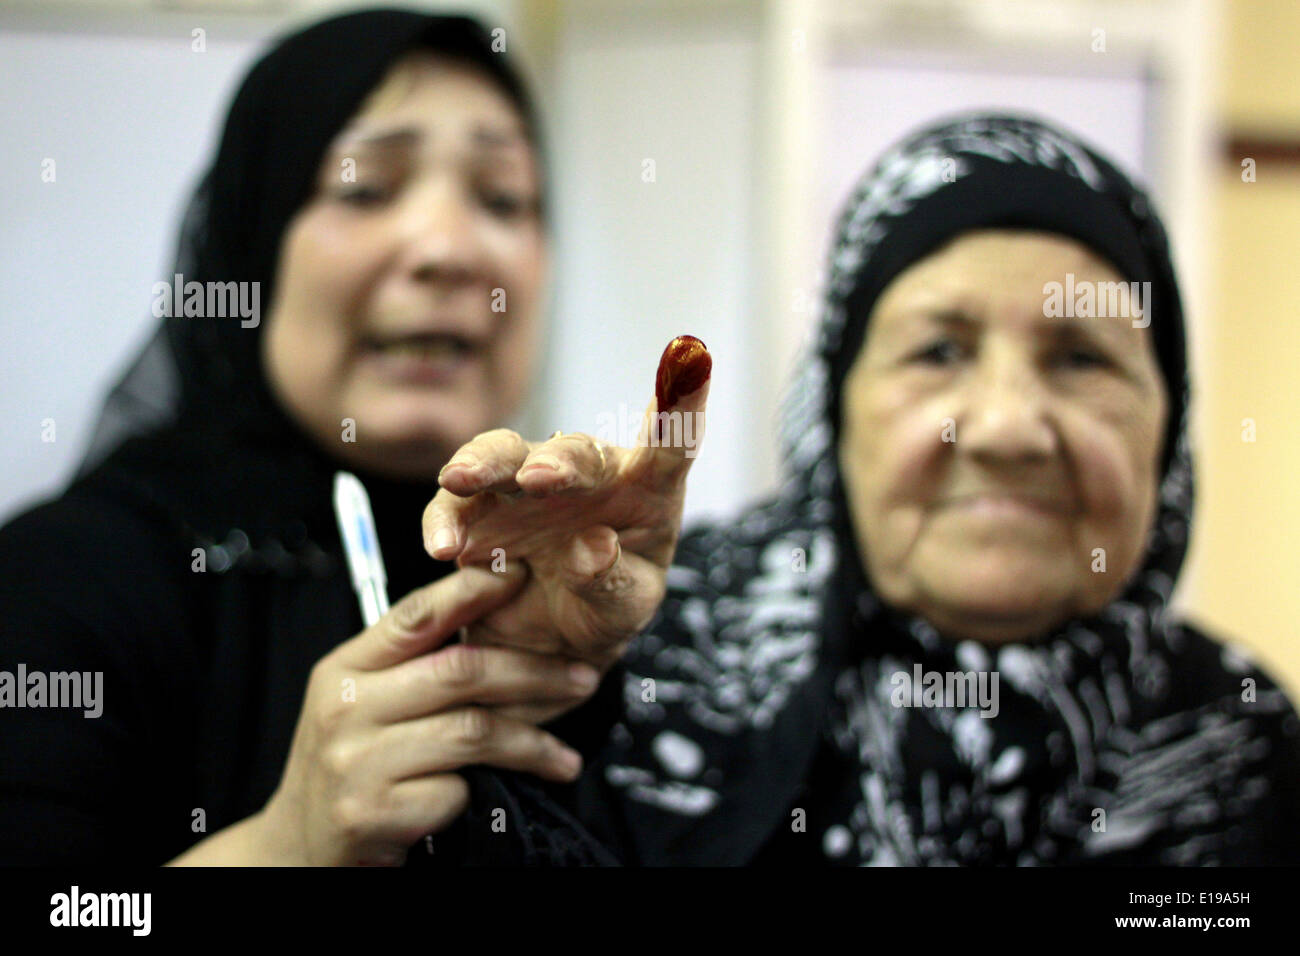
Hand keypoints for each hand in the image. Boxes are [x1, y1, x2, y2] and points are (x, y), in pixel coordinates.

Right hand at [258, 564, 601, 865]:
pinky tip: (497, 795)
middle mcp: (345, 707)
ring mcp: (356, 761)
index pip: (416, 615)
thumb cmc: (348, 763)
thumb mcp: (361, 702)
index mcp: (345, 668)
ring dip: (532, 743)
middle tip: (583, 679)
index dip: (474, 591)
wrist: (297, 847)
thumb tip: (497, 621)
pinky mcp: (373, 812)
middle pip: (461, 671)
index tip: (525, 579)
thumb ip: (413, 666)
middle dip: (535, 673)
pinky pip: (456, 791)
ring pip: (472, 731)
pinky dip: (484, 792)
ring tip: (564, 757)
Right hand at [421, 335, 711, 676]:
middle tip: (536, 479)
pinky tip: (443, 548)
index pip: (670, 443)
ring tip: (460, 481)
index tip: (693, 356)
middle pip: (574, 450)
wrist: (549, 641)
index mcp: (644, 491)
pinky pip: (456, 504)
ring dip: (483, 463)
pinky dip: (445, 519)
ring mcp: (528, 485)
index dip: (682, 400)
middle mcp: (587, 476)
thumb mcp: (621, 610)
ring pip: (505, 454)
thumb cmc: (604, 608)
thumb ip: (613, 582)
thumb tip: (594, 546)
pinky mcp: (479, 507)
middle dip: (555, 460)